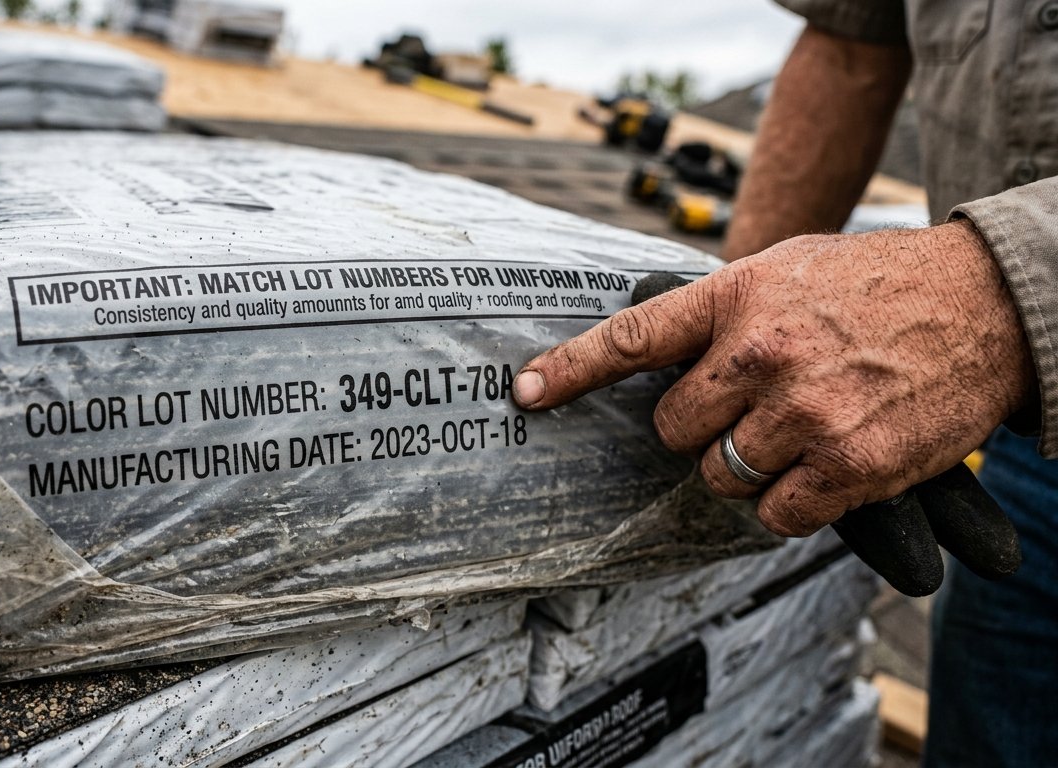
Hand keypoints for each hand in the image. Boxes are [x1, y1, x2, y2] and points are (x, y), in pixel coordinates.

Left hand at [513, 220, 1035, 536]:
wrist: (984, 305)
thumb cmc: (876, 287)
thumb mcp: (785, 270)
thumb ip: (719, 311)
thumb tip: (657, 357)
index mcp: (737, 299)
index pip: (633, 339)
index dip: (570, 369)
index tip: (525, 391)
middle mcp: (761, 354)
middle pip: (673, 429)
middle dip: (699, 428)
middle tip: (747, 407)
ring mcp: (803, 413)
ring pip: (719, 476)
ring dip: (744, 466)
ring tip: (794, 430)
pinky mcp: (847, 465)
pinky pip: (774, 513)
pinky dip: (786, 502)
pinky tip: (817, 466)